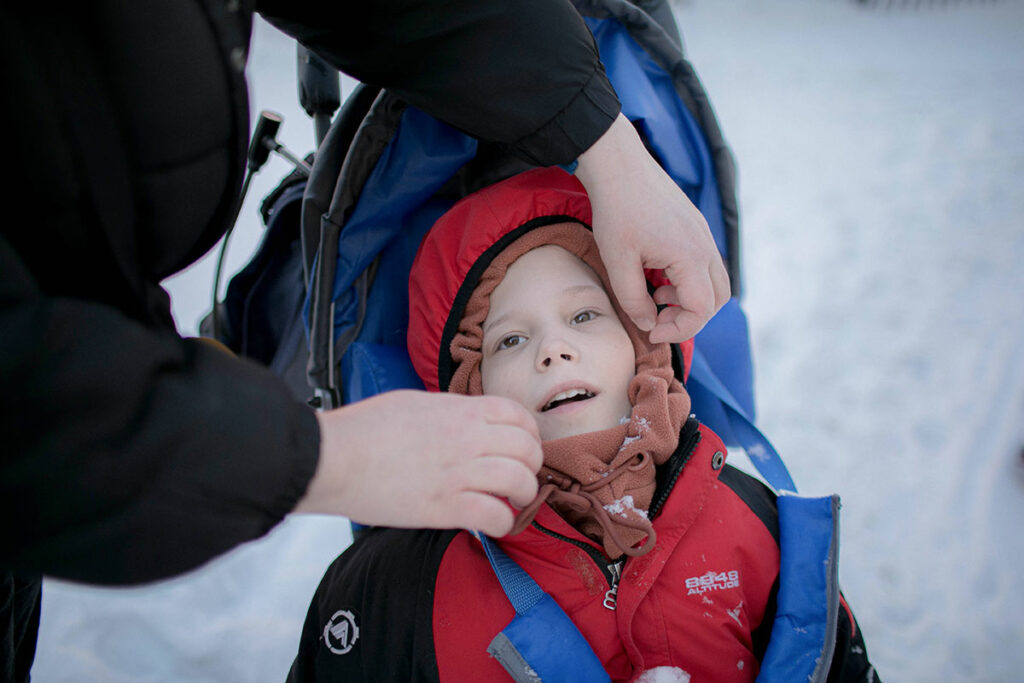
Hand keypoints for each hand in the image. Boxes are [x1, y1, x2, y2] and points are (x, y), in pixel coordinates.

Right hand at [293, 390, 542, 536]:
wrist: (333, 457)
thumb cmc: (364, 428)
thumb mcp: (415, 403)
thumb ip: (448, 412)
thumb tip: (466, 422)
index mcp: (459, 410)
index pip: (518, 415)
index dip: (529, 433)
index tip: (523, 447)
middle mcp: (466, 437)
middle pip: (526, 448)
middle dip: (531, 465)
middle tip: (521, 478)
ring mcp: (457, 472)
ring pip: (518, 481)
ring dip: (523, 494)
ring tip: (513, 502)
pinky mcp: (443, 506)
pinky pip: (494, 515)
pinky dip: (503, 523)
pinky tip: (495, 524)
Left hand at [574, 113, 730, 342]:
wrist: (619, 165)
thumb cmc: (616, 210)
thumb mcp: (618, 262)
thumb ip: (634, 300)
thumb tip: (648, 325)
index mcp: (691, 256)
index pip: (702, 310)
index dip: (679, 330)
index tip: (651, 331)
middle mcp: (705, 246)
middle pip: (717, 299)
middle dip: (689, 317)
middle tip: (657, 319)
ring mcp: (703, 235)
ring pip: (714, 282)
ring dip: (689, 298)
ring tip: (654, 295)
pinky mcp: (695, 228)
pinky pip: (703, 265)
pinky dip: (687, 280)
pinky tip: (656, 275)